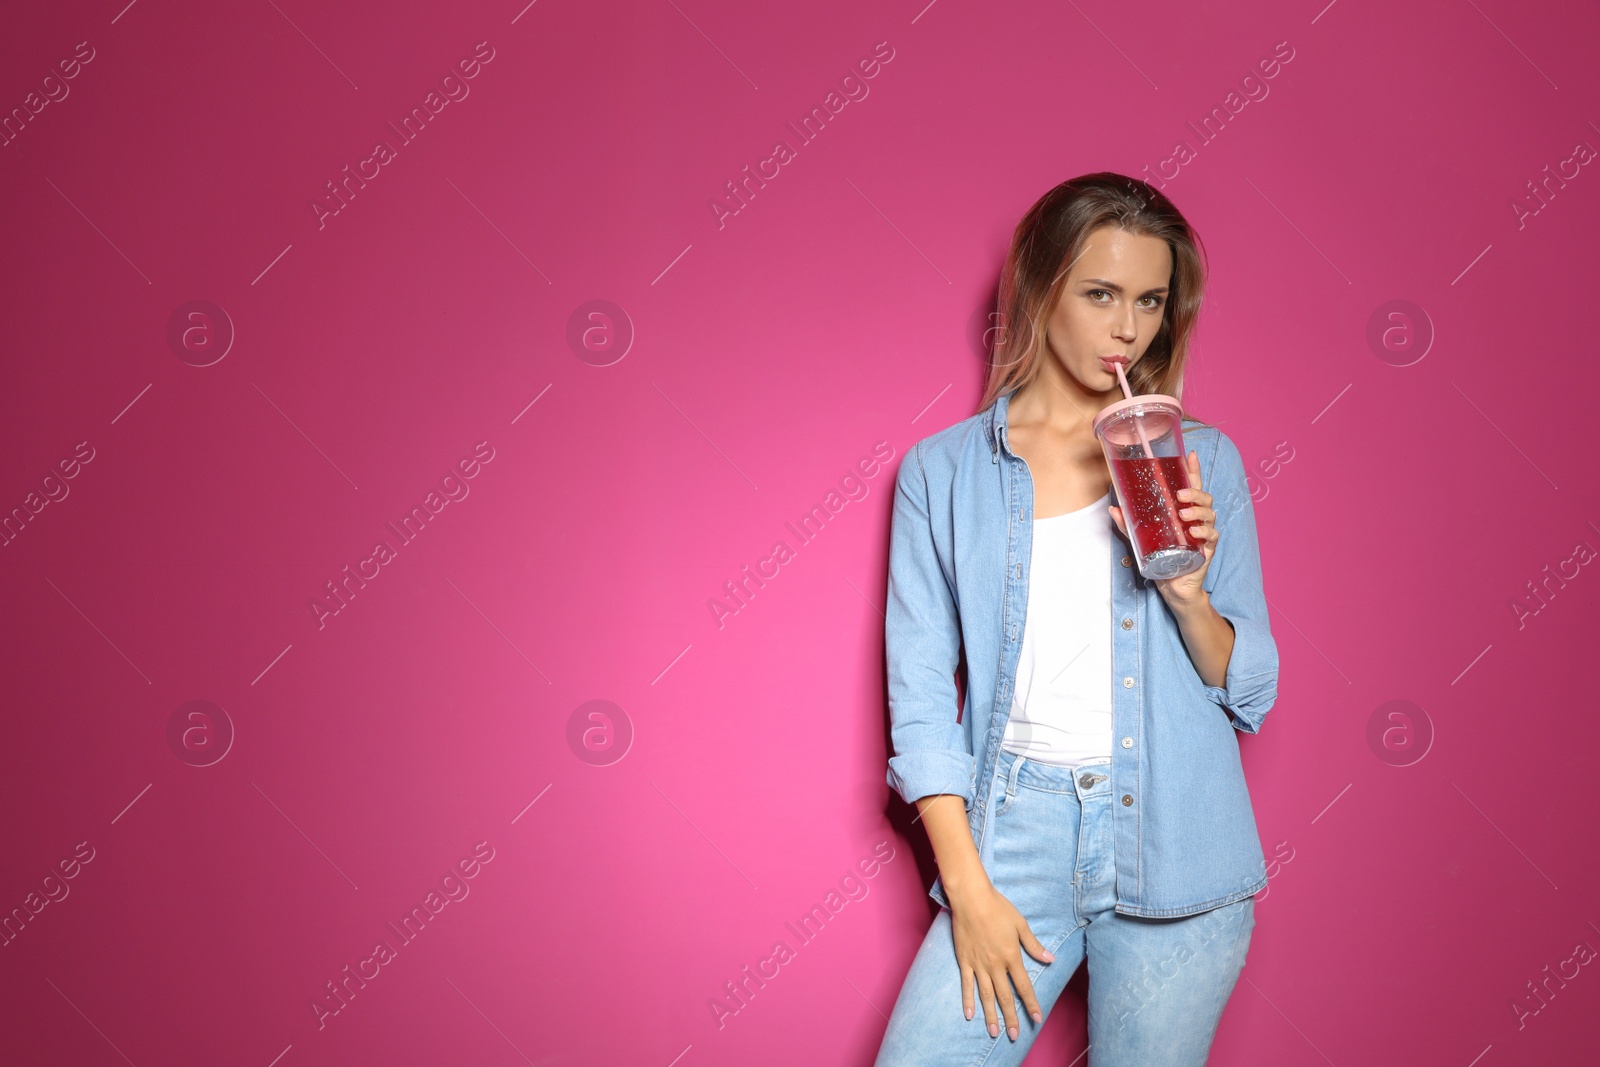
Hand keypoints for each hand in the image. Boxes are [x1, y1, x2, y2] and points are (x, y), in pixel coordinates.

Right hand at [946, 880, 1054, 1040]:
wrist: (971, 898)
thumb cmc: (998, 908)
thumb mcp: (1020, 924)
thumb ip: (1034, 945)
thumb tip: (1050, 959)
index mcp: (1011, 956)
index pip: (1024, 986)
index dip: (1031, 1004)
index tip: (1037, 1018)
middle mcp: (995, 964)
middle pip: (1004, 996)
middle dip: (1011, 1017)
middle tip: (1014, 1035)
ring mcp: (978, 964)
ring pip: (986, 995)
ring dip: (991, 1015)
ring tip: (994, 1032)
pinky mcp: (964, 960)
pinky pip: (966, 984)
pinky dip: (968, 1000)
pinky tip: (970, 1014)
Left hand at [1109, 449, 1215, 606]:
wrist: (1173, 585)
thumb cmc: (1160, 556)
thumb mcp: (1140, 538)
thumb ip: (1128, 523)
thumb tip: (1113, 508)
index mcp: (1184, 510)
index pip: (1191, 486)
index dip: (1193, 470)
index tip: (1190, 455)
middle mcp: (1196, 518)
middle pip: (1204, 497)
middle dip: (1194, 491)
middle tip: (1180, 495)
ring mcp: (1203, 533)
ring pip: (1210, 513)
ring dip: (1198, 510)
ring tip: (1184, 513)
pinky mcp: (1207, 549)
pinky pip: (1212, 536)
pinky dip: (1205, 532)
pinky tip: (1195, 532)